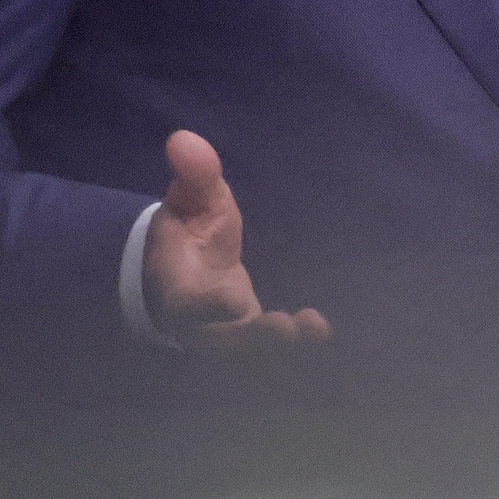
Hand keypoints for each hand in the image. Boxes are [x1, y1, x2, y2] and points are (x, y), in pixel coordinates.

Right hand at [143, 130, 331, 351]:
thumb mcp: (190, 198)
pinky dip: (296, 350)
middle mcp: (200, 325)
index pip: (187, 303)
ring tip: (313, 330)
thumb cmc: (188, 231)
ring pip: (250, 358)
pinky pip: (270, 356)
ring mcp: (227, 340)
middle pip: (222, 345)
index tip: (231, 298)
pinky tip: (320, 330)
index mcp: (179, 288)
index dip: (206, 305)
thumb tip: (184, 140)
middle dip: (253, 341)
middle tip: (283, 327)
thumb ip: (194, 174)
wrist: (187, 270)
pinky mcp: (251, 346)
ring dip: (281, 351)